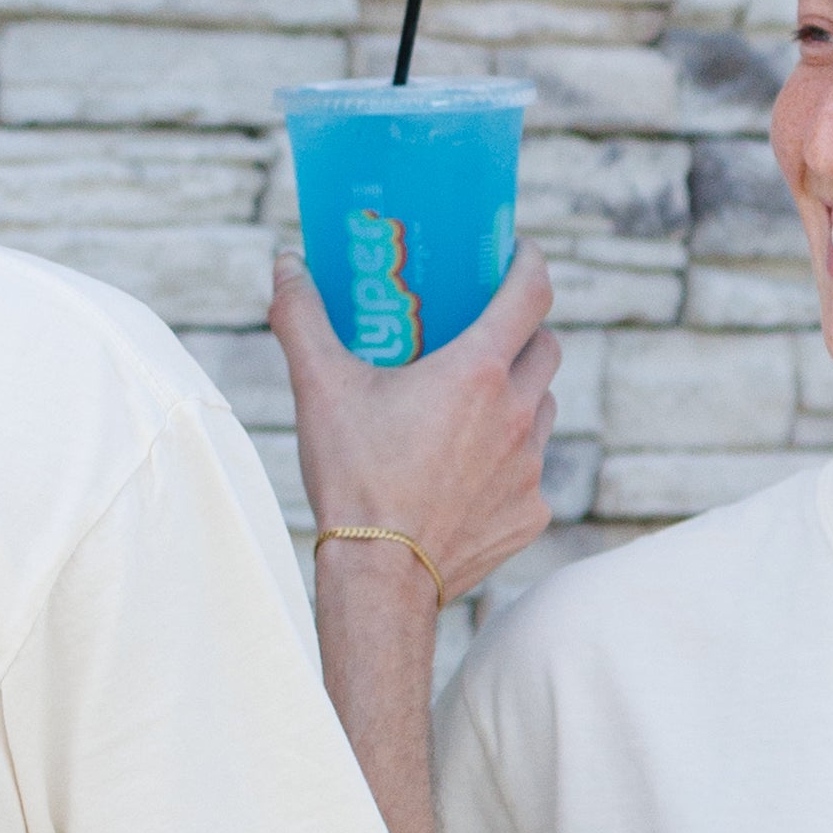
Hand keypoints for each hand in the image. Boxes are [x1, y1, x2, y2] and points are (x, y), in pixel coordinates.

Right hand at [271, 244, 558, 612]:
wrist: (380, 578)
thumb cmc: (353, 477)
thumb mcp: (319, 389)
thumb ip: (302, 318)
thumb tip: (286, 264)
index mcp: (478, 371)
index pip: (532, 293)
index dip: (528, 263)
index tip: (516, 254)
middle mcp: (518, 413)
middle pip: (546, 349)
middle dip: (523, 333)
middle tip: (486, 335)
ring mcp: (531, 466)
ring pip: (544, 410)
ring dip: (519, 398)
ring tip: (473, 408)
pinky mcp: (531, 513)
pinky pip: (532, 474)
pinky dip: (508, 464)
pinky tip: (467, 475)